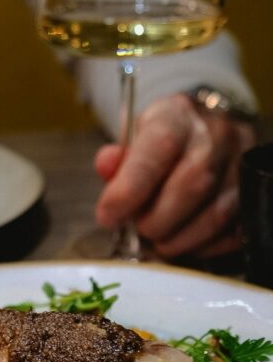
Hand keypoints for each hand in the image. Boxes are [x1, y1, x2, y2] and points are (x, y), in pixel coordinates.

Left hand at [94, 92, 255, 258]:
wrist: (207, 128)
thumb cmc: (164, 139)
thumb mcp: (134, 138)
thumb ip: (117, 158)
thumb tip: (106, 167)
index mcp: (179, 115)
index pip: (159, 147)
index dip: (129, 188)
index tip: (107, 216)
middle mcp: (218, 136)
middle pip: (190, 186)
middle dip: (155, 220)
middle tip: (138, 228)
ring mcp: (242, 165)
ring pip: (214, 214)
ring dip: (178, 239)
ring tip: (157, 240)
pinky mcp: (255, 192)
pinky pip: (233, 231)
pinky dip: (203, 246)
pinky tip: (184, 241)